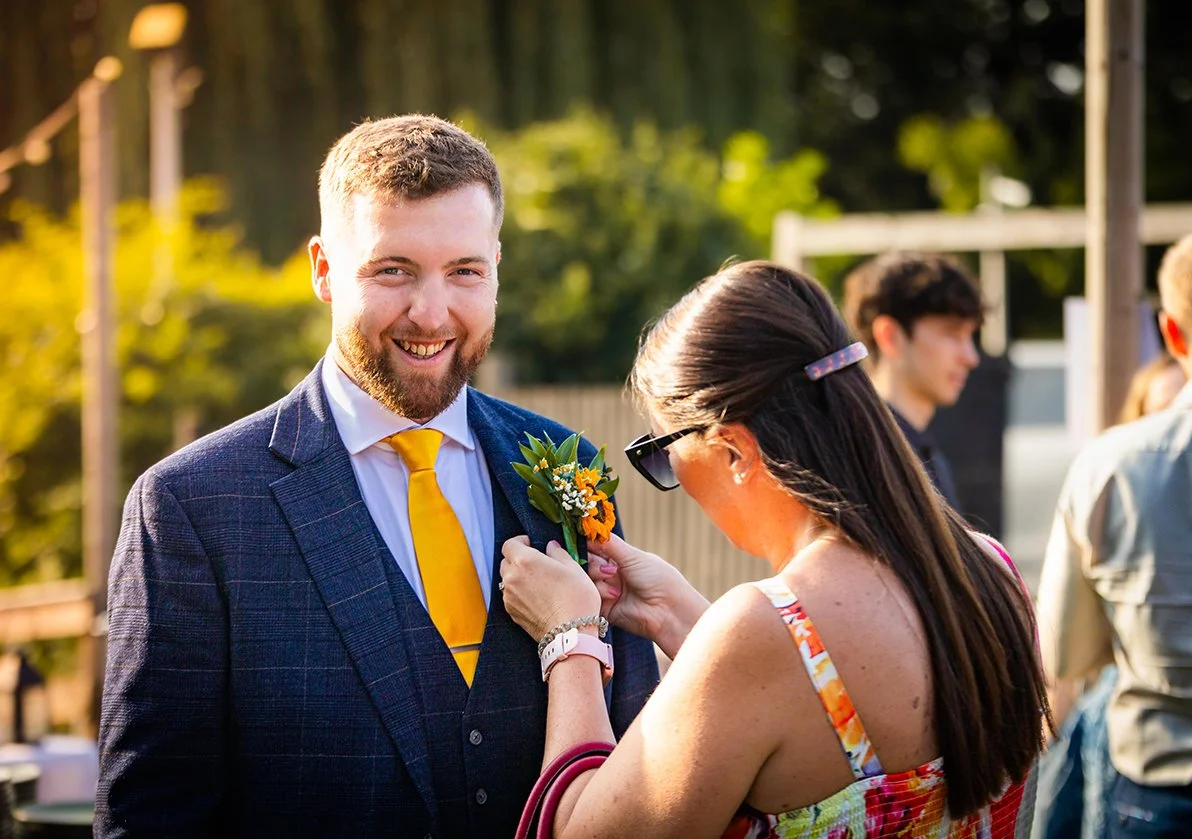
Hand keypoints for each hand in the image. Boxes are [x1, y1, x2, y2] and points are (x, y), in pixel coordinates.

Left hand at [500, 537, 601, 642]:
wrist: (571, 634)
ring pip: (507, 580)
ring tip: (538, 583)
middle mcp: (512, 577)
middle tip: (537, 564)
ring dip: (518, 578)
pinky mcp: (511, 613)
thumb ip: (558, 553)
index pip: (510, 544)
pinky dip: (519, 594)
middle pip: (506, 562)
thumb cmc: (576, 599)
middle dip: (518, 560)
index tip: (532, 545)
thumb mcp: (573, 569)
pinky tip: (537, 598)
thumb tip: (551, 546)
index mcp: (524, 561)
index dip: (520, 542)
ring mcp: (509, 597)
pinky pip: (510, 597)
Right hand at [586, 534, 706, 655]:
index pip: (594, 548)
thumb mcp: (633, 556)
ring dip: (599, 580)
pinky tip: (615, 596)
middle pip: (587, 563)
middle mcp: (610, 573)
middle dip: (594, 565)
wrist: (667, 609)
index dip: (586, 545)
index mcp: (619, 558)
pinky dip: (599, 594)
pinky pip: (590, 597)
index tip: (580, 542)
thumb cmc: (657, 578)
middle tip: (609, 570)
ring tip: (618, 588)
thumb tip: (590, 528)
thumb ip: (609, 543)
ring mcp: (606, 590)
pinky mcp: (603, 608)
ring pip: (587, 580)